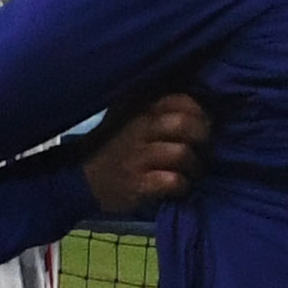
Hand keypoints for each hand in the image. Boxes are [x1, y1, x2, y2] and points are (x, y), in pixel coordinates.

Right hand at [82, 94, 210, 213]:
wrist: (85, 179)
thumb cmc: (115, 145)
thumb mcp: (128, 115)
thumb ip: (156, 106)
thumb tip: (196, 104)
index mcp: (139, 108)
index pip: (179, 100)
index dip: (198, 112)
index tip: (202, 123)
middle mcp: (138, 128)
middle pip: (183, 124)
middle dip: (201, 136)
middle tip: (202, 147)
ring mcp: (137, 156)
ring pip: (181, 153)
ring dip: (194, 165)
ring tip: (191, 171)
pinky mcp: (137, 183)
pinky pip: (171, 181)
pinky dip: (181, 185)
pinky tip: (177, 187)